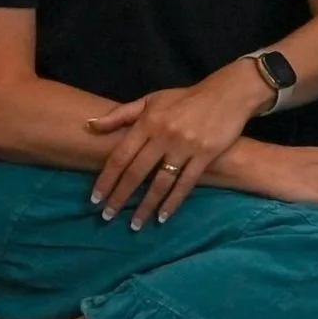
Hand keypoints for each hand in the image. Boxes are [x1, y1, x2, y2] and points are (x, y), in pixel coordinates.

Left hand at [87, 63, 272, 227]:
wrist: (228, 93)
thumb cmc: (185, 98)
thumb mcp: (151, 100)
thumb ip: (121, 114)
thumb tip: (89, 125)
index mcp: (148, 122)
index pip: (120, 156)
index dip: (106, 179)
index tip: (95, 199)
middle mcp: (164, 136)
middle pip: (136, 173)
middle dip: (120, 197)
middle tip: (107, 217)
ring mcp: (186, 146)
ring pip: (160, 183)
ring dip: (145, 206)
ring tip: (134, 225)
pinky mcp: (206, 155)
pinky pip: (186, 184)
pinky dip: (173, 202)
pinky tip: (163, 217)